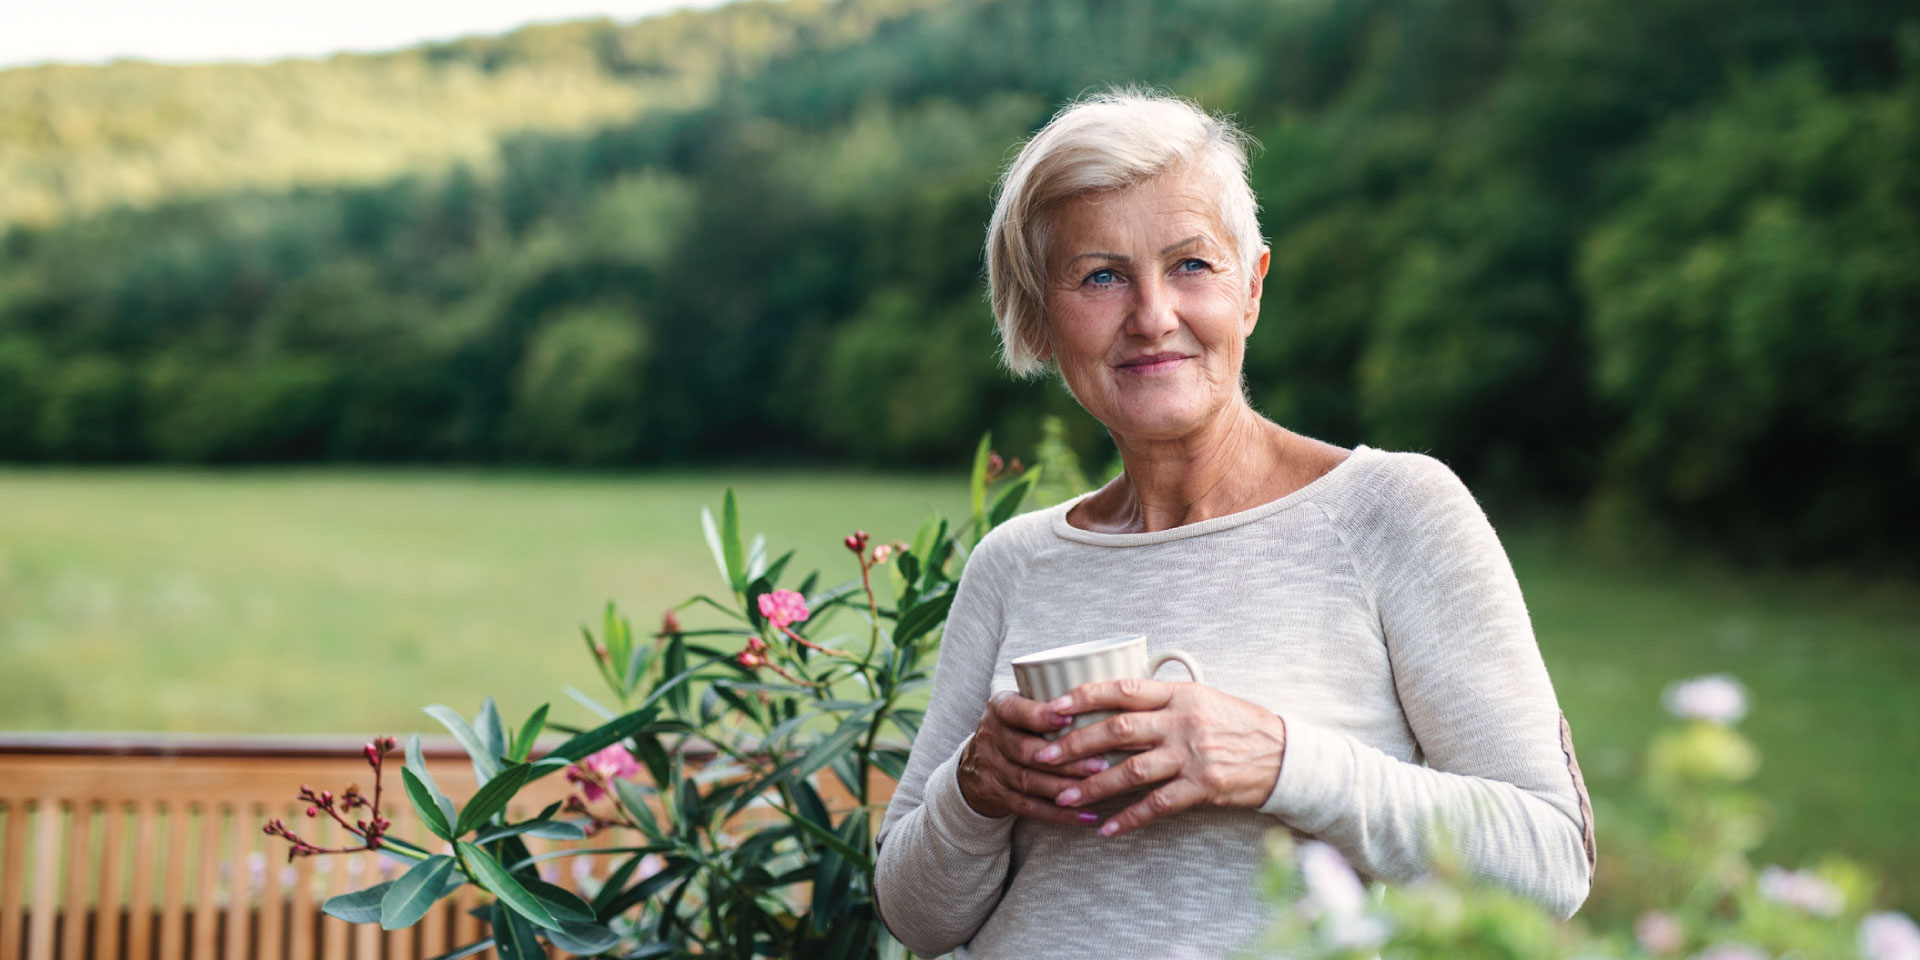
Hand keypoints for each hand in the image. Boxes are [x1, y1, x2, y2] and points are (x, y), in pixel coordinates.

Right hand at [956, 691, 1118, 825]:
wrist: (976, 761)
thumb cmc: (1017, 725)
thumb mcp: (1022, 703)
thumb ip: (1053, 698)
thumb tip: (1108, 691)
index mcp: (1000, 708)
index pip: (1016, 711)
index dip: (1041, 716)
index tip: (1070, 718)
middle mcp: (991, 737)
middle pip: (1026, 751)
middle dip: (1065, 760)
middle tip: (1100, 763)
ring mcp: (991, 769)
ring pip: (1029, 781)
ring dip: (1065, 787)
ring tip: (1097, 788)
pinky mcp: (997, 796)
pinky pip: (1029, 808)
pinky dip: (1059, 814)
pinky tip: (1087, 815)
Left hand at [1035, 676, 1286, 837]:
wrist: (1285, 754)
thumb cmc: (1240, 724)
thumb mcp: (1203, 698)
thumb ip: (1163, 700)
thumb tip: (1116, 700)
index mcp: (1180, 694)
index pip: (1124, 689)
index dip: (1085, 696)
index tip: (1054, 707)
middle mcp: (1183, 722)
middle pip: (1118, 730)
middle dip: (1075, 744)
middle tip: (1043, 756)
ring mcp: (1193, 755)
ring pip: (1131, 770)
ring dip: (1093, 785)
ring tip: (1063, 796)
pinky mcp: (1202, 786)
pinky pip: (1158, 805)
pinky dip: (1129, 818)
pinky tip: (1107, 829)